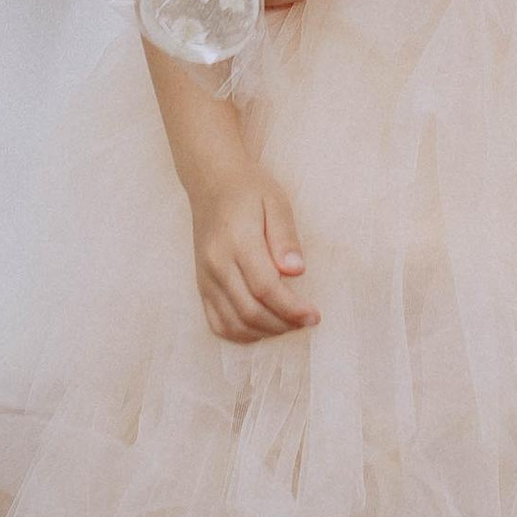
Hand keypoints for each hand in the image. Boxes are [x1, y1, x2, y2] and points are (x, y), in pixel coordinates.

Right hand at [189, 160, 316, 343]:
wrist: (212, 182)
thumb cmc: (250, 190)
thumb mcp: (276, 202)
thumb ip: (286, 237)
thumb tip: (296, 272)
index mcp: (237, 241)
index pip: (265, 288)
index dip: (291, 309)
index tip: (314, 315)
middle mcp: (216, 264)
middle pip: (249, 311)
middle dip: (283, 324)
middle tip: (308, 321)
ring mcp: (206, 277)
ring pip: (233, 323)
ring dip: (265, 332)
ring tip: (290, 324)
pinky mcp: (202, 285)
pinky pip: (217, 322)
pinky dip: (241, 334)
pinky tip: (263, 327)